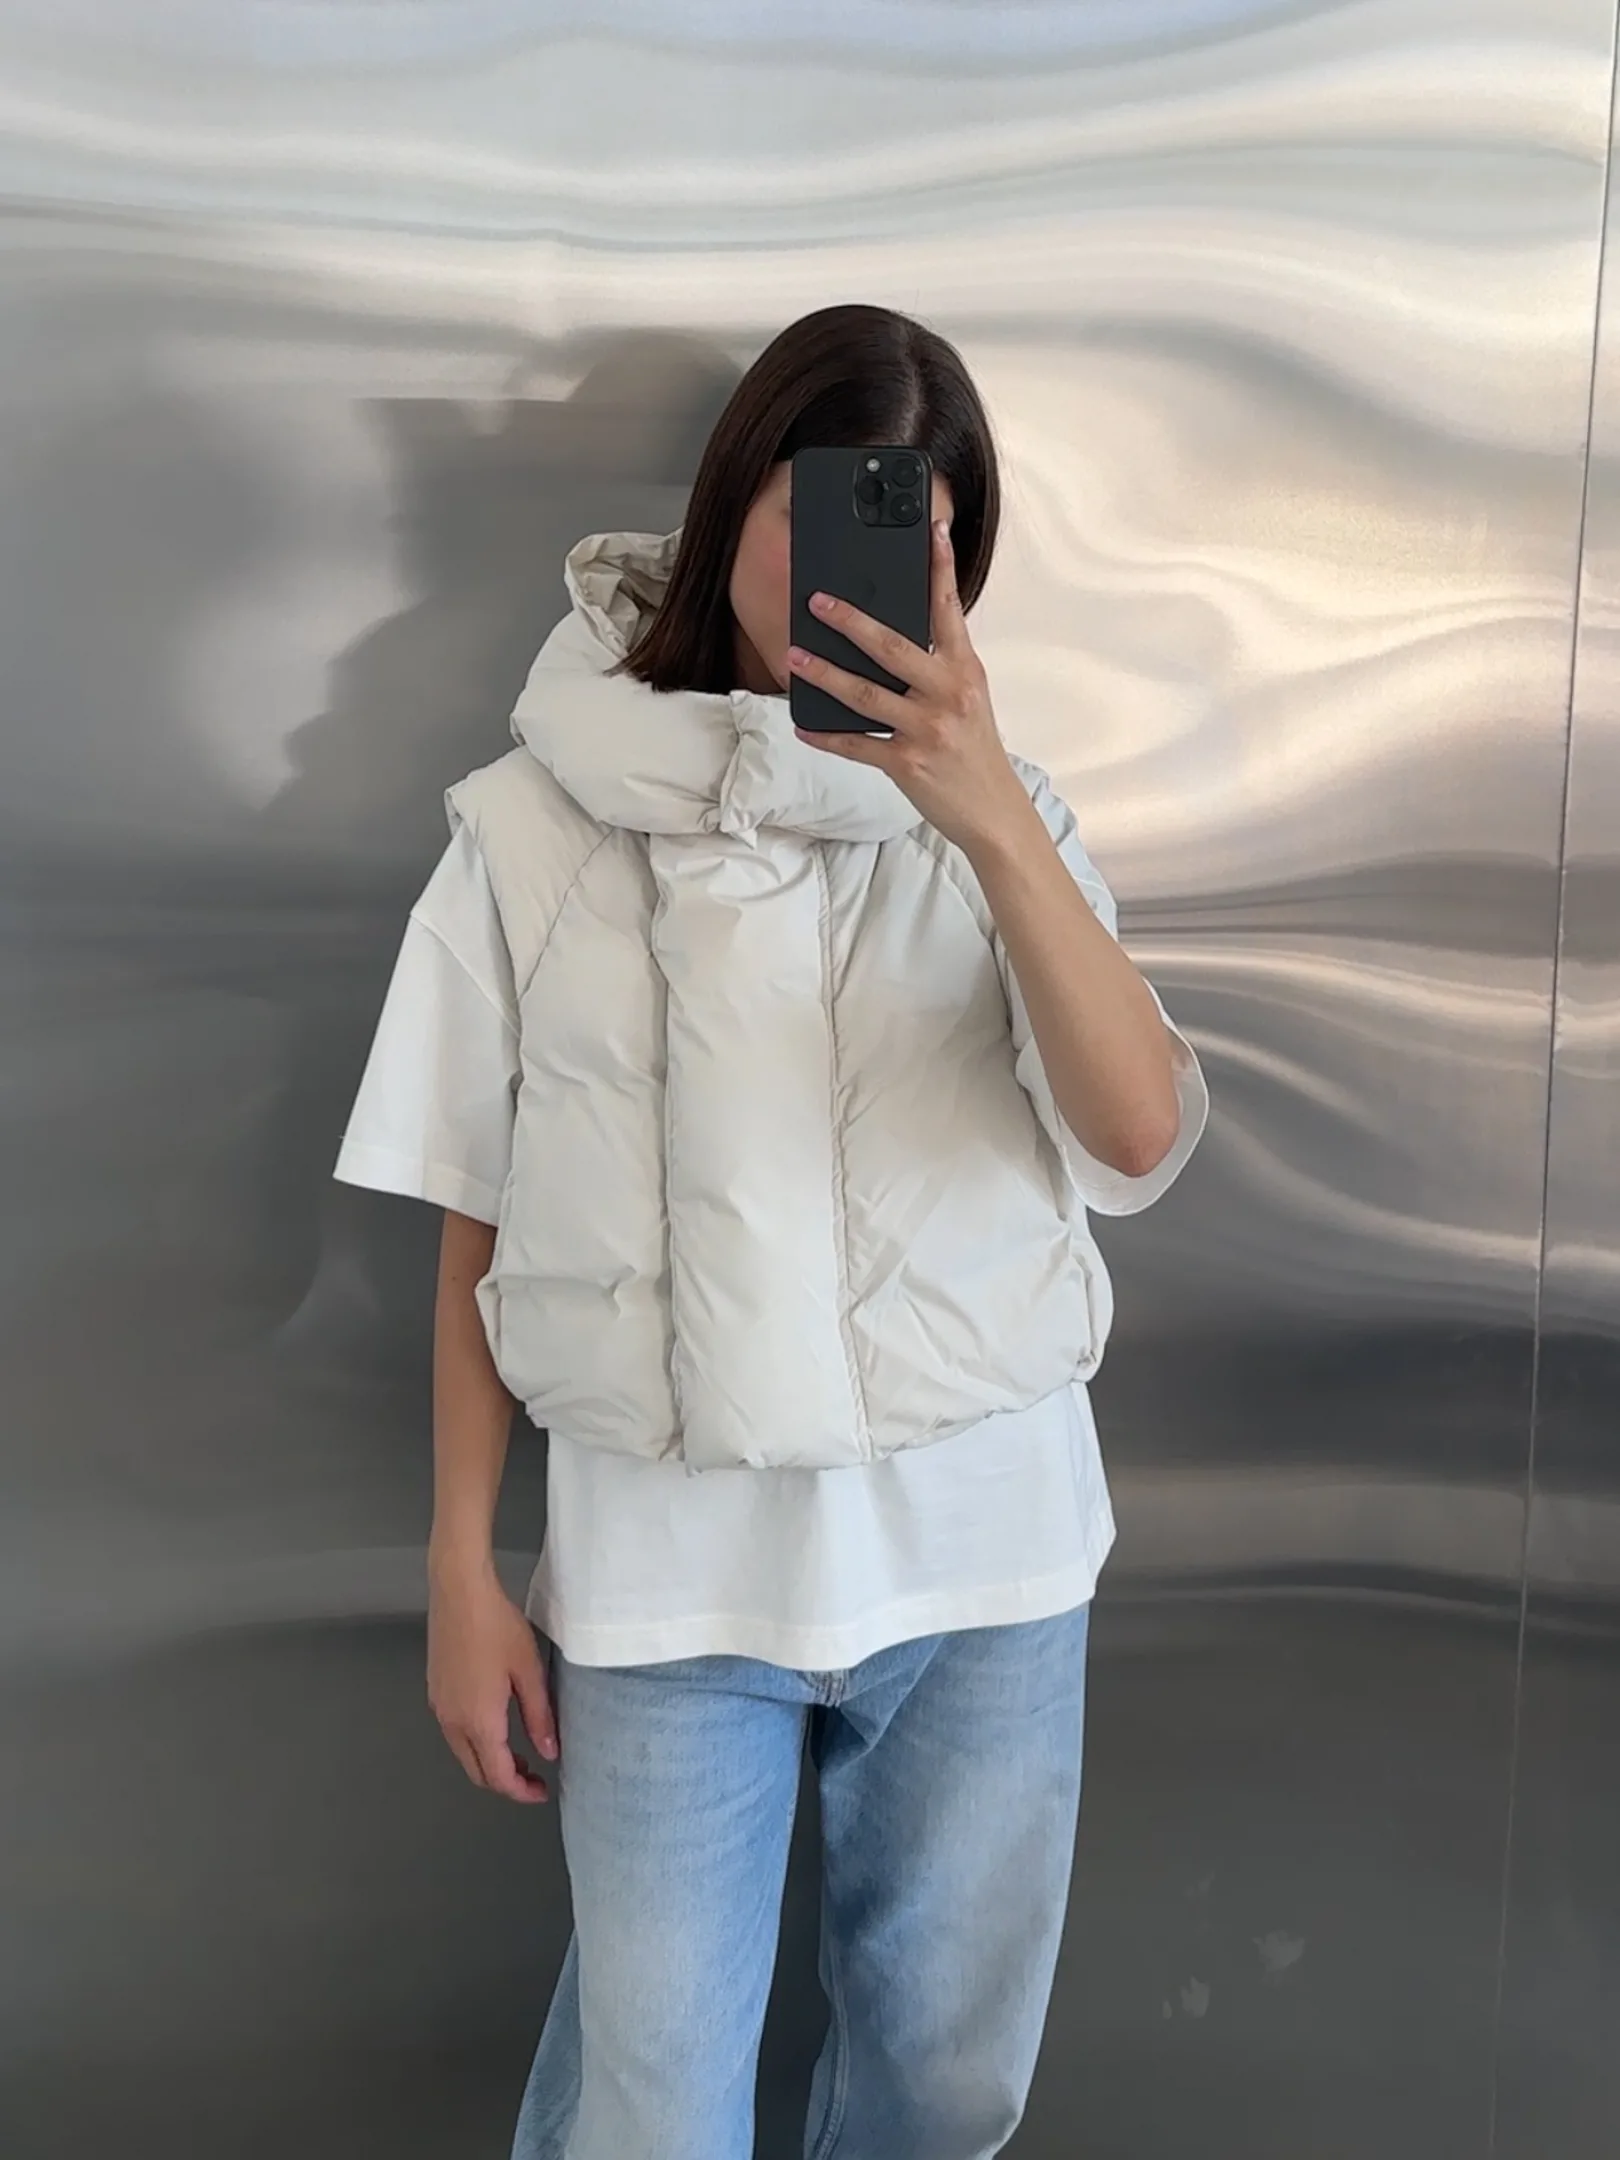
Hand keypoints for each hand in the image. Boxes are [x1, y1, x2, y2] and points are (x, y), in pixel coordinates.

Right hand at [427, 1561, 557, 1802]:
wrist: (459, 1592)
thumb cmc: (498, 1628)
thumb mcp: (529, 1672)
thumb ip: (540, 1716)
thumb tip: (549, 1754)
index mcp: (480, 1722)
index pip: (499, 1777)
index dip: (521, 1792)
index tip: (543, 1790)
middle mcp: (453, 1723)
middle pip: (477, 1773)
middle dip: (506, 1782)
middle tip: (535, 1775)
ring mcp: (439, 1708)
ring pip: (464, 1754)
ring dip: (490, 1763)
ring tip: (521, 1753)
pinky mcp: (434, 1693)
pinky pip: (454, 1734)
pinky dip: (476, 1743)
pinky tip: (496, 1725)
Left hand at [787, 519, 1035, 856]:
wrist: (995, 812)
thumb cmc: (976, 753)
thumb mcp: (970, 700)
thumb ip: (939, 668)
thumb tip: (891, 641)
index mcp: (965, 671)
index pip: (950, 609)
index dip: (940, 568)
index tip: (931, 530)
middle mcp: (947, 694)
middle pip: (892, 647)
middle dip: (851, 621)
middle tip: (817, 601)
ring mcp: (926, 729)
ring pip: (865, 695)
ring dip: (824, 674)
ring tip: (794, 656)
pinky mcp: (907, 764)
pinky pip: (858, 745)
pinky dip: (827, 736)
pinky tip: (803, 726)